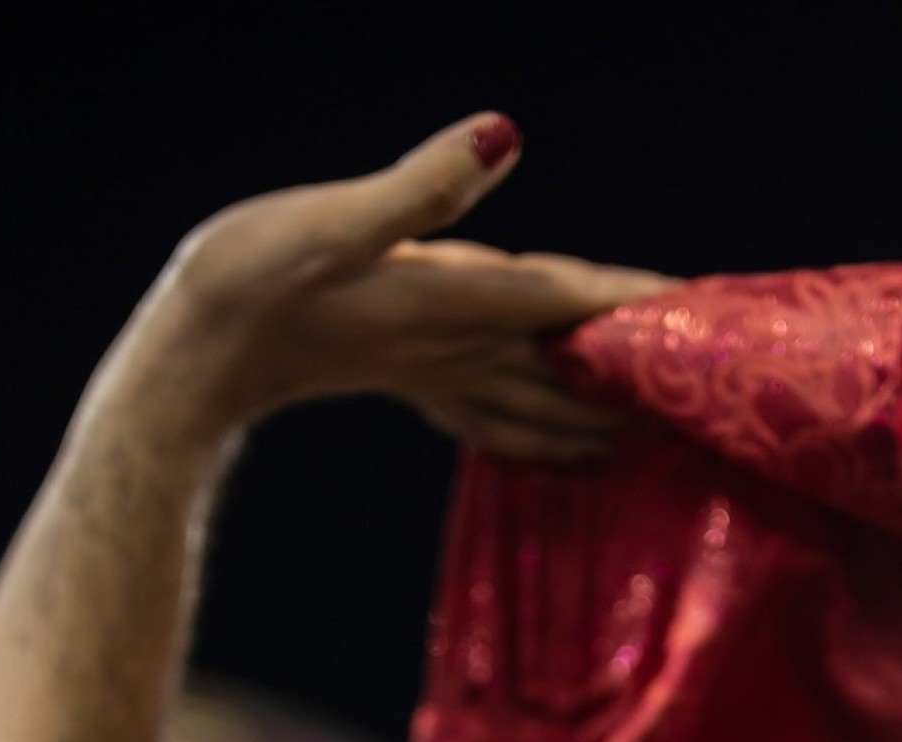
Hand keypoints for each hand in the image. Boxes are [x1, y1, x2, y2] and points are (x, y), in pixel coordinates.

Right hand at [126, 116, 671, 463]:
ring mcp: (430, 371)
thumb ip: (419, 188)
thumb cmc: (244, 284)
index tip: (711, 313)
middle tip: (716, 385)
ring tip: (662, 431)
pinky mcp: (404, 379)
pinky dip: (540, 430)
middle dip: (644, 373)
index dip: (642, 302)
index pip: (570, 300)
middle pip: (574, 364)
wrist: (186, 366)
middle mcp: (454, 345)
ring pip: (543, 399)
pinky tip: (560, 445)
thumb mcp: (329, 220)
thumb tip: (502, 136)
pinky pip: (494, 414)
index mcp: (450, 300)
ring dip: (603, 414)